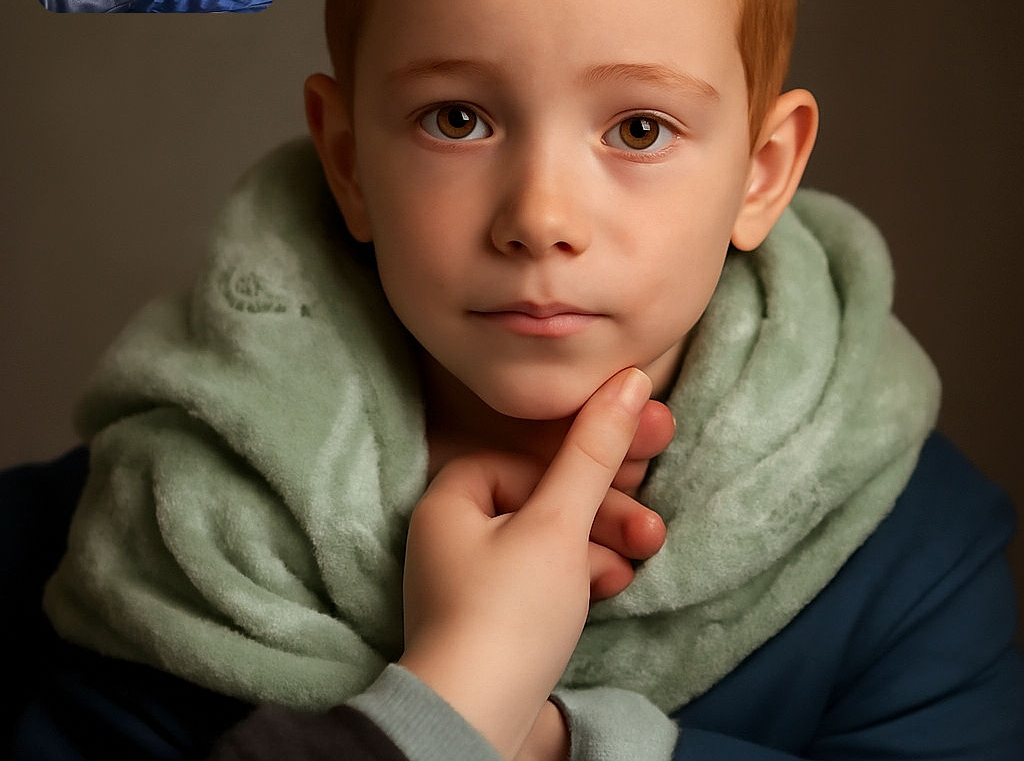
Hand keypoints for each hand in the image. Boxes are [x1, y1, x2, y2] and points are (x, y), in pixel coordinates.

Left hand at [400, 368, 663, 759]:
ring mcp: (472, 582)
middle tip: (653, 522)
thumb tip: (628, 378)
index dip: (579, 464)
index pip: (525, 458)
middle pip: (543, 501)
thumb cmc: (508, 614)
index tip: (631, 472)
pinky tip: (613, 584)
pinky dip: (581, 576)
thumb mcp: (559, 523)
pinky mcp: (495, 621)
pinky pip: (545, 579)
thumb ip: (593, 451)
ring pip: (550, 541)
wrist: (475, 727)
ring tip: (643, 554)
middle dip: (605, 508)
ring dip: (601, 542)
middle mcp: (453, 536)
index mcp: (450, 500)